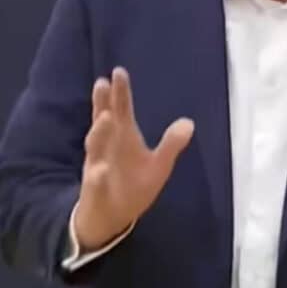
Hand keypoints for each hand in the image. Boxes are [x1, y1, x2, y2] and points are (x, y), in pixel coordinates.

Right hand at [74, 67, 193, 251]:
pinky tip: (101, 170)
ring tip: (106, 116)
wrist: (112, 216)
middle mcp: (107, 146)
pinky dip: (98, 176)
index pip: (121, 110)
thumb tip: (189, 122)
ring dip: (99, 132)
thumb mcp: (159, 164)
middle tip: (104, 82)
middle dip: (103, 103)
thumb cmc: (134, 184)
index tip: (119, 71)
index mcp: (123, 137)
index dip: (120, 92)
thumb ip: (171, 144)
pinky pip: (96, 182)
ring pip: (95, 147)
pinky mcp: (95, 189)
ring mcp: (98, 166)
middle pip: (103, 120)